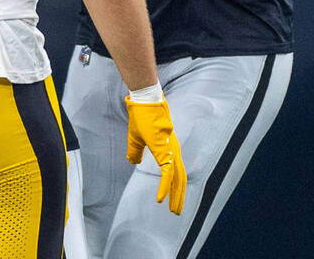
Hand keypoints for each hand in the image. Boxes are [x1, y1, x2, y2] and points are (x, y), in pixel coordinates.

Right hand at [125, 97, 186, 214]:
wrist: (142, 102)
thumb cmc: (140, 117)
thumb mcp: (135, 139)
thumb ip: (135, 152)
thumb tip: (134, 162)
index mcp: (167, 148)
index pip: (173, 172)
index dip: (172, 187)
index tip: (168, 200)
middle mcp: (173, 150)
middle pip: (179, 178)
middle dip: (178, 196)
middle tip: (176, 211)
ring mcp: (171, 150)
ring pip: (177, 178)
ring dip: (176, 195)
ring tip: (174, 210)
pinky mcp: (164, 150)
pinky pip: (167, 173)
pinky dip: (165, 187)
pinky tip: (160, 198)